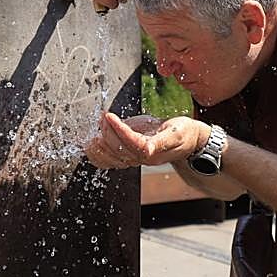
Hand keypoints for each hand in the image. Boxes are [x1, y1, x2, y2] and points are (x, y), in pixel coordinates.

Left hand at [84, 112, 206, 168]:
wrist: (188, 141)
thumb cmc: (183, 133)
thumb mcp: (177, 133)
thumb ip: (161, 141)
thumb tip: (146, 149)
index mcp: (153, 152)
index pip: (131, 143)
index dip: (118, 130)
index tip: (109, 115)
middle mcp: (141, 158)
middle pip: (118, 149)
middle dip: (107, 132)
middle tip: (103, 116)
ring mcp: (134, 158)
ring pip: (110, 158)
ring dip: (99, 144)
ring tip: (96, 127)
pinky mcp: (129, 154)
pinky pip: (109, 160)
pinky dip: (96, 154)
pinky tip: (88, 145)